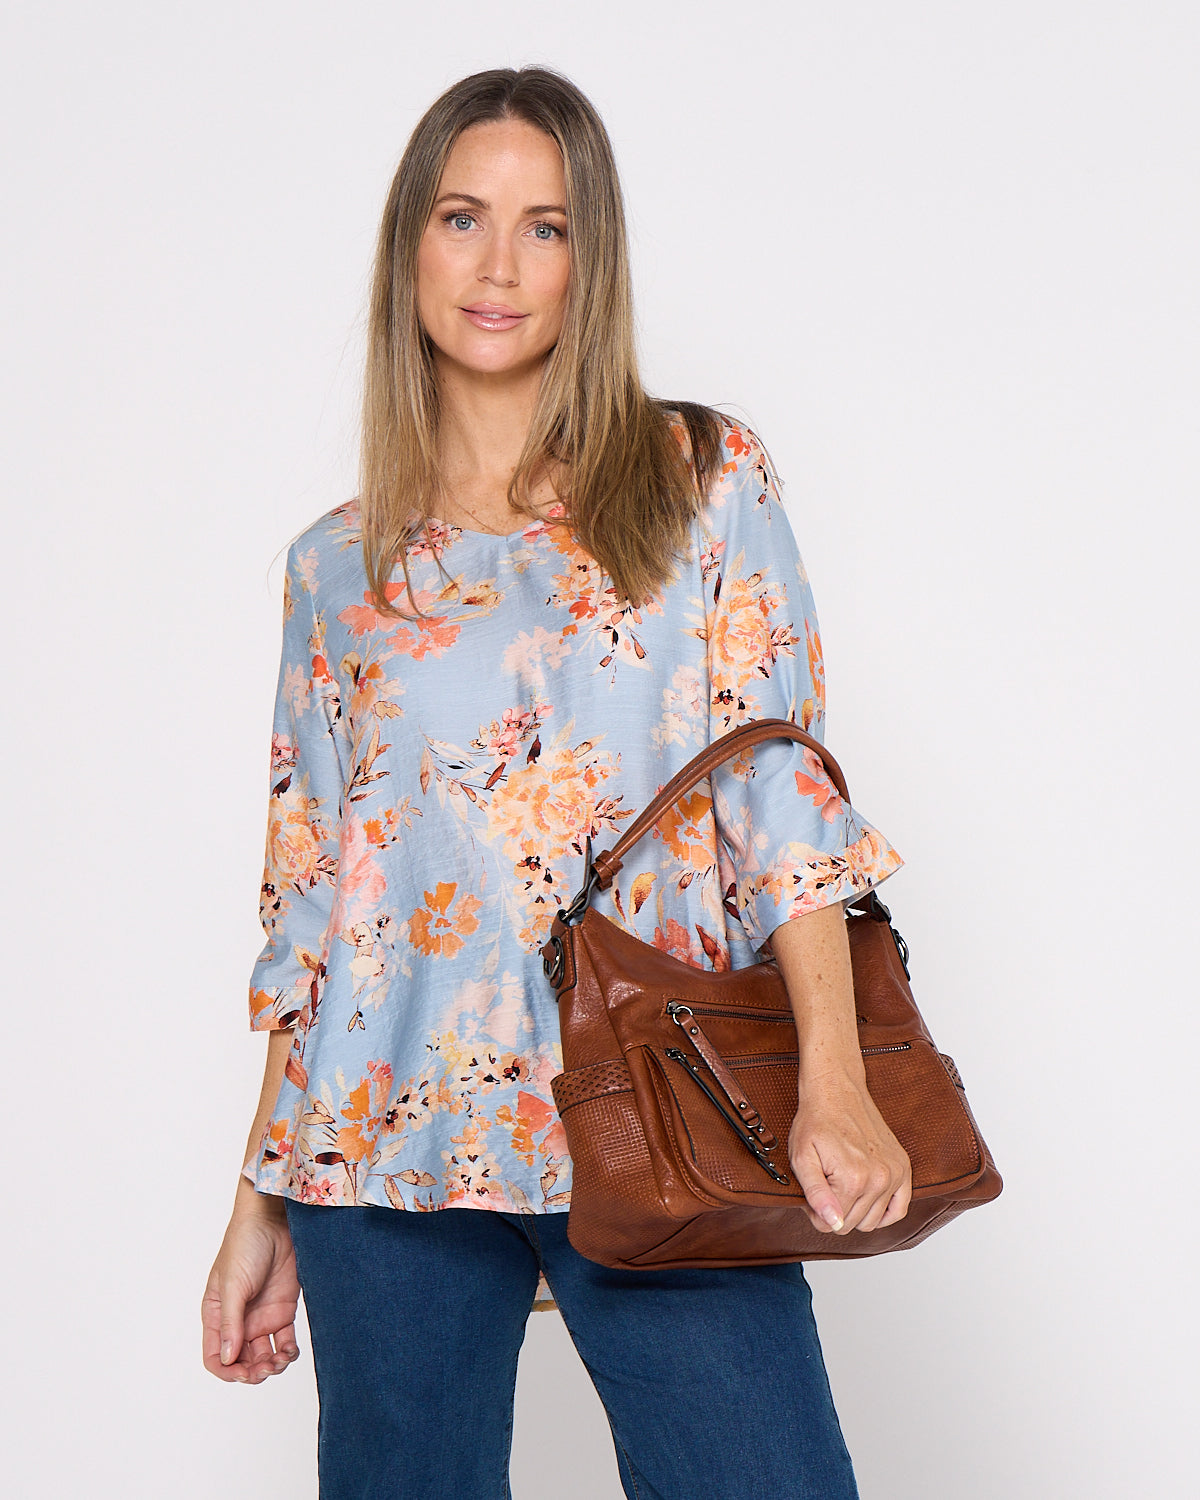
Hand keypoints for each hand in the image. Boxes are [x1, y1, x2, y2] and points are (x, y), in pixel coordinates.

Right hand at [202, 1193, 301, 1382]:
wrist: (275, 1220)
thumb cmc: (245, 1245)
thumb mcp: (233, 1284)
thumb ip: (231, 1322)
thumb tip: (228, 1358)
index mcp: (217, 1316)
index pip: (215, 1356)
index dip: (227, 1371)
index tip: (243, 1373)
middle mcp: (238, 1320)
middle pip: (242, 1360)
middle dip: (253, 1371)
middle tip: (267, 1368)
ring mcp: (262, 1316)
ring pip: (264, 1355)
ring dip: (272, 1365)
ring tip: (281, 1360)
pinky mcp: (283, 1309)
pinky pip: (285, 1341)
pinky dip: (288, 1352)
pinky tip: (291, 1352)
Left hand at [788, 1069, 911, 1234]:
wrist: (837, 1091)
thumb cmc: (816, 1121)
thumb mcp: (801, 1157)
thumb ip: (816, 1194)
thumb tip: (833, 1223)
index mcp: (853, 1179)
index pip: (832, 1224)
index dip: (815, 1212)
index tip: (811, 1192)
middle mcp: (879, 1179)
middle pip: (852, 1224)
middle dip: (833, 1211)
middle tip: (823, 1185)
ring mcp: (894, 1173)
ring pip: (872, 1221)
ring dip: (855, 1211)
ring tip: (841, 1185)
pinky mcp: (903, 1167)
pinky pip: (899, 1209)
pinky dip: (883, 1214)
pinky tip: (868, 1202)